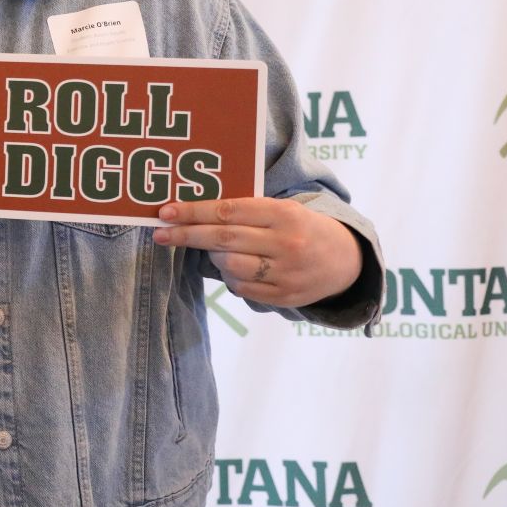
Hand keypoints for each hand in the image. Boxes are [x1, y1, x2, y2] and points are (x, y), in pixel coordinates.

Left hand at [154, 197, 362, 308]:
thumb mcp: (283, 209)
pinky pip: (241, 288)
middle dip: (186, 235)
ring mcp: (286, 273)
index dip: (193, 211)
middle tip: (159, 233)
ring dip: (212, 257)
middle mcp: (286, 244)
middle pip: (223, 239)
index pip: (229, 211)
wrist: (347, 261)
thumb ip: (246, 210)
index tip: (165, 212)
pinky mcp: (285, 296)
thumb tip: (192, 211)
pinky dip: (230, 277)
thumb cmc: (302, 228)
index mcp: (285, 215)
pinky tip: (234, 267)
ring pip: (230, 266)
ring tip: (213, 250)